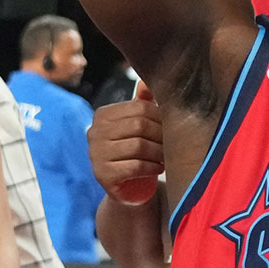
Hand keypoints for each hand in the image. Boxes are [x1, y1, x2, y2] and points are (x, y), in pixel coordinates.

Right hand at [87, 83, 163, 204]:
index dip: (160, 116)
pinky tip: (159, 168)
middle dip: (161, 135)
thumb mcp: (139, 125)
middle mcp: (95, 132)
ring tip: (167, 156)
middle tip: (173, 143)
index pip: (139, 107)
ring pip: (138, 146)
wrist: (126, 188)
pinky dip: (152, 167)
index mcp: (103, 115)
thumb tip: (146, 81)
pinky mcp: (102, 175)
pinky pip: (135, 166)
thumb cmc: (135, 152)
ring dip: (159, 152)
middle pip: (139, 125)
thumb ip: (143, 102)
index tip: (172, 126)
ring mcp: (96, 154)